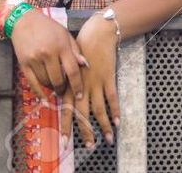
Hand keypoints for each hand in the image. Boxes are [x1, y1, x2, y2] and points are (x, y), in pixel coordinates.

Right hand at [9, 8, 86, 102]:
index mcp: (61, 46)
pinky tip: (44, 97)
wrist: (24, 21)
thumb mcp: (65, 35)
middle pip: (58, 79)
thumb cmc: (48, 28)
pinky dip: (39, 92)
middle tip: (64, 91)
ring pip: (46, 82)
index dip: (77, 85)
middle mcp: (48, 53)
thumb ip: (75, 50)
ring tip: (54, 87)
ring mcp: (35, 59)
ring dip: (51, 88)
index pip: (72, 71)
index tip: (79, 95)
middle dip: (63, 88)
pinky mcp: (24, 64)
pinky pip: (32, 83)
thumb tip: (85, 66)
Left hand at [74, 14, 120, 147]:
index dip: (66, 127)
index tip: (65, 142)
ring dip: (104, 126)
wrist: (97, 33)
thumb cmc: (82, 49)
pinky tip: (118, 122)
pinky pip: (112, 98)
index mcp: (70, 85)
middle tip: (89, 147)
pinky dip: (115, 111)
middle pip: (83, 114)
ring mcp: (95, 83)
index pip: (66, 111)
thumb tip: (64, 100)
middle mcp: (81, 86)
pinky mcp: (108, 77)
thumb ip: (68, 84)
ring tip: (108, 140)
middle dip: (85, 133)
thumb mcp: (70, 67)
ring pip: (99, 110)